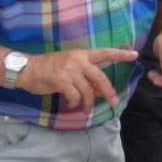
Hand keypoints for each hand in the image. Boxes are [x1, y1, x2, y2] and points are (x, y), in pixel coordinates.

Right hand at [16, 47, 137, 109]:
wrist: (27, 69)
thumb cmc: (49, 69)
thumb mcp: (70, 69)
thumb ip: (85, 77)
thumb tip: (100, 90)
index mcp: (82, 55)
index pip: (105, 53)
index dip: (120, 54)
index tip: (134, 55)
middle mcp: (78, 60)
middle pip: (100, 78)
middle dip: (109, 91)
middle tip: (114, 102)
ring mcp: (70, 70)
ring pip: (88, 90)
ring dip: (88, 103)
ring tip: (84, 109)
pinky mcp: (62, 80)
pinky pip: (75, 96)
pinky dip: (75, 103)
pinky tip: (71, 103)